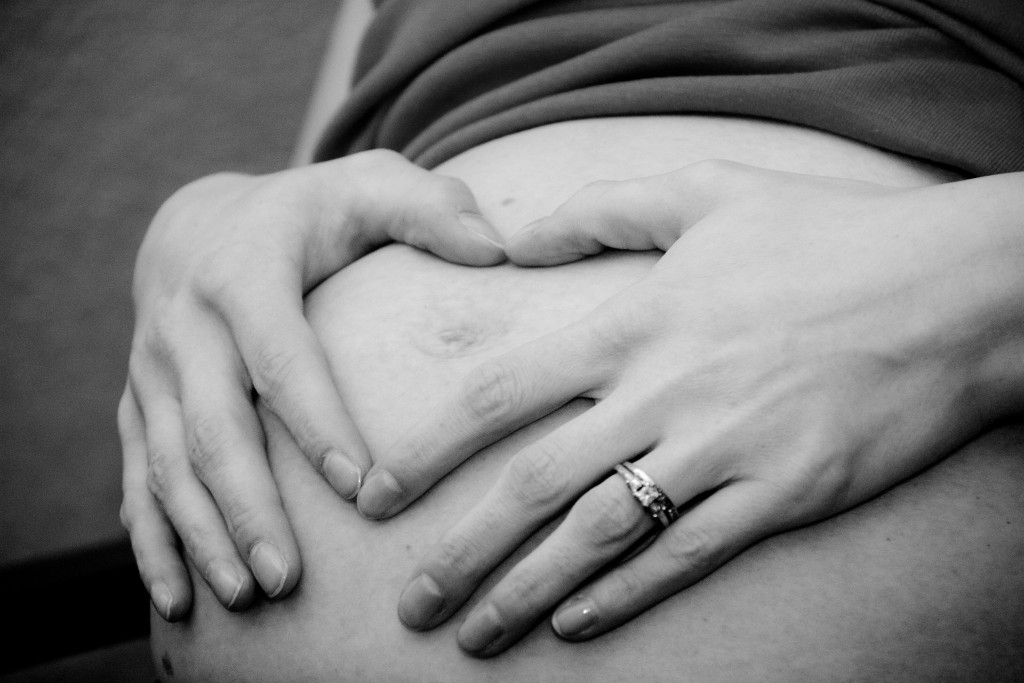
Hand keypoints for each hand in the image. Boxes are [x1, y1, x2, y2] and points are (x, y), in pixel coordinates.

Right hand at [119, 150, 504, 619]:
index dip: (313, 419)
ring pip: (166, 462)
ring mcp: (150, 369)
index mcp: (244, 271)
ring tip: (247, 596)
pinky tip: (178, 597)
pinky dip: (153, 540)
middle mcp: (183, 324)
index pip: (279, 353)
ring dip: (203, 534)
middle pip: (211, 424)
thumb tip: (502, 250)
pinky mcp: (137, 404)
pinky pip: (135, 477)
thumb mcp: (368, 186)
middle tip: (288, 577)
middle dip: (248, 505)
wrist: (198, 222)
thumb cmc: (307, 212)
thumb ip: (432, 208)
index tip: (359, 486)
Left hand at [356, 162, 1023, 654]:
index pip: (499, 393)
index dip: (428, 450)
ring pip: (596, 536)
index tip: (379, 496)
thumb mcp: (709, 193)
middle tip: (409, 605)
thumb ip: (604, 211)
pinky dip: (624, 595)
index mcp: (635, 323)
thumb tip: (517, 238)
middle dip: (459, 552)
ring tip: (475, 636)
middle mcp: (664, 393)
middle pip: (530, 484)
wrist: (958, 289)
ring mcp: (723, 450)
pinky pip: (685, 557)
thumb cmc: (830, 236)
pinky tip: (577, 625)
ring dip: (525, 593)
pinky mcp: (783, 494)